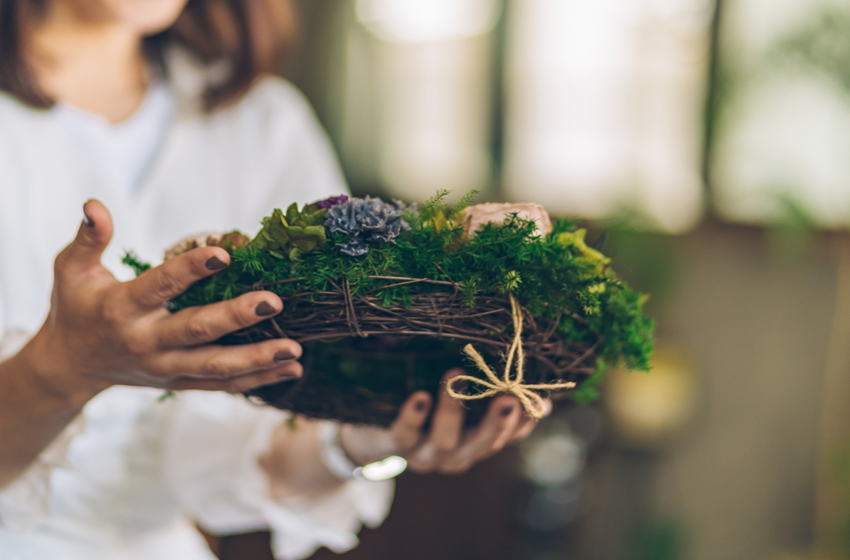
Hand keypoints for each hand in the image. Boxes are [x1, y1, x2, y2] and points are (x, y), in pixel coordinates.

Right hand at [24, 199, 302, 402]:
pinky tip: (292, 368)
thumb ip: (88, 239)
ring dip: (257, 359)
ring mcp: (165, 368)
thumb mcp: (70, 270)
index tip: (225, 252)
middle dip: (236, 317)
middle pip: (196, 331)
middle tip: (274, 302)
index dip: (191, 269)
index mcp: (121, 309)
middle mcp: (146, 342)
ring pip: (215, 367)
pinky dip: (257, 379)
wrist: (70, 367)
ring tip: (294, 349)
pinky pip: (222, 385)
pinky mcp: (179, 383)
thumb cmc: (75, 307)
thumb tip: (95, 205)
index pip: (161, 285)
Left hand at [339, 369, 550, 474]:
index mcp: (474, 444)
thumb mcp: (459, 406)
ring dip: (452, 410)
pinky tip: (419, 396)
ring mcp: (423, 454)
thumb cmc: (424, 412)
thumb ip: (487, 397)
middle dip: (497, 424)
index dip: (524, 424)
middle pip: (481, 446)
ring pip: (444, 441)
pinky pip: (404, 434)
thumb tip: (534, 389)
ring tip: (456, 376)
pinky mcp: (393, 445)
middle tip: (509, 398)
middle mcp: (453, 455)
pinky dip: (412, 417)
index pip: (507, 437)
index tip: (539, 403)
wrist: (370, 434)